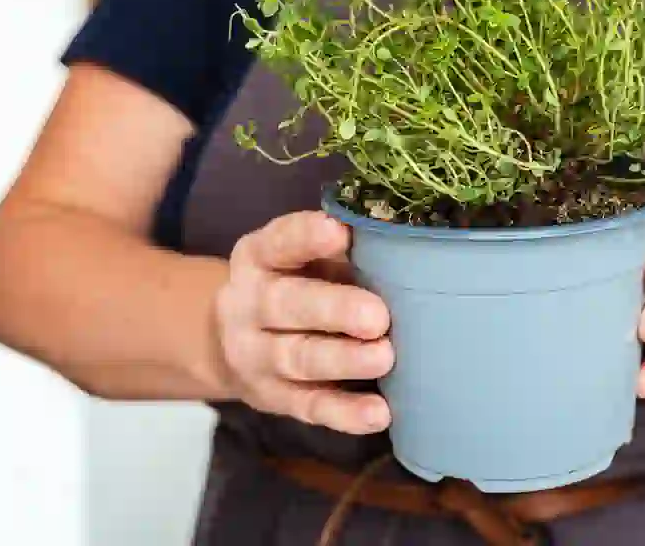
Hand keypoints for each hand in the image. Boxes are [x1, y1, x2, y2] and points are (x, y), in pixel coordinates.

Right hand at [215, 211, 392, 433]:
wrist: (235, 343)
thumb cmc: (297, 285)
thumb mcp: (305, 258)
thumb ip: (344, 252)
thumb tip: (409, 246)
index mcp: (258, 258)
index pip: (278, 242)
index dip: (306, 237)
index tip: (339, 232)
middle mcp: (248, 306)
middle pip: (286, 306)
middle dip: (334, 310)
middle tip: (378, 316)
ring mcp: (257, 357)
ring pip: (299, 359)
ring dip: (344, 360)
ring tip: (384, 357)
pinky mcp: (276, 399)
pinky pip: (311, 407)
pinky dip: (346, 413)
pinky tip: (379, 413)